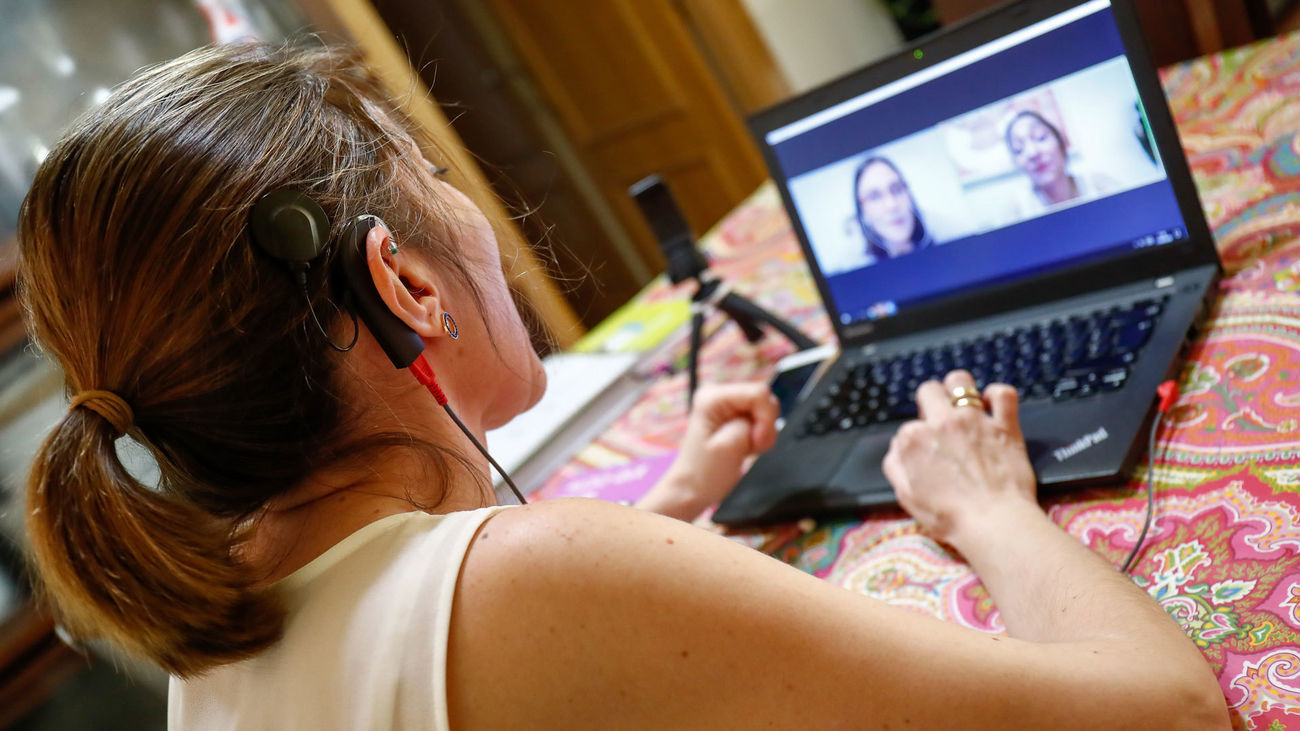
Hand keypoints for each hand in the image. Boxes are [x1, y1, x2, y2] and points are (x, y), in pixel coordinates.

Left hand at [636, 382, 779, 520]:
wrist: (692, 489)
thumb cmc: (704, 472)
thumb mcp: (729, 446)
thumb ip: (750, 423)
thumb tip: (764, 415)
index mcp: (713, 397)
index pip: (758, 393)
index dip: (765, 418)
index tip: (755, 441)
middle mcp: (720, 395)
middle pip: (764, 399)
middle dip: (765, 425)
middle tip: (751, 446)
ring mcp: (728, 405)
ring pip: (767, 410)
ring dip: (764, 433)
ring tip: (747, 449)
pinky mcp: (736, 416)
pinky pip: (762, 420)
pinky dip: (761, 436)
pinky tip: (747, 447)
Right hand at [882, 370, 1038, 544]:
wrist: (993, 523)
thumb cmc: (949, 517)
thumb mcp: (906, 497)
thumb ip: (896, 466)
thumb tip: (898, 448)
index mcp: (914, 440)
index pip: (908, 428)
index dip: (915, 441)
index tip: (926, 456)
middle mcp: (941, 422)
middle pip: (929, 391)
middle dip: (930, 401)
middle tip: (939, 421)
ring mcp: (975, 420)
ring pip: (960, 381)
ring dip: (958, 389)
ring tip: (962, 404)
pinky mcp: (1005, 426)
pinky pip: (1003, 394)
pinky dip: (998, 395)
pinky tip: (993, 404)